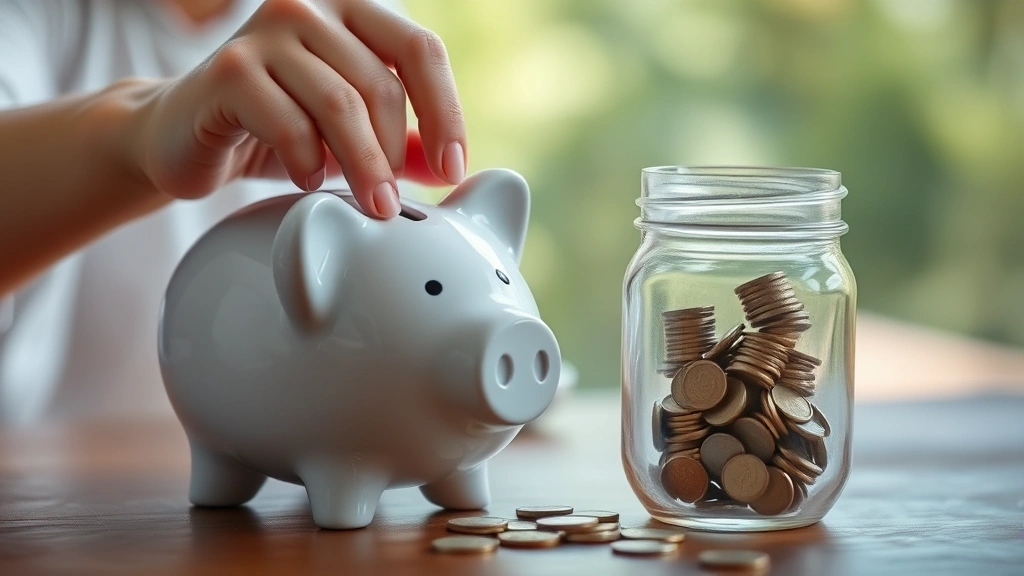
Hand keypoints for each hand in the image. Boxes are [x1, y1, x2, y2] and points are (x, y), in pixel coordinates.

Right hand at [137, 0, 464, 217]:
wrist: (183, 132)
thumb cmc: (278, 128)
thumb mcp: (350, 136)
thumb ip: (402, 144)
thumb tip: (449, 170)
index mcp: (351, 10)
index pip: (420, 51)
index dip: (446, 113)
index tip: (453, 170)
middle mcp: (309, 6)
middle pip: (380, 86)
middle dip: (395, 155)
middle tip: (391, 203)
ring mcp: (265, 32)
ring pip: (339, 104)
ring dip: (363, 166)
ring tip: (370, 204)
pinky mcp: (228, 70)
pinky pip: (289, 122)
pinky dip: (307, 161)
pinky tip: (309, 182)